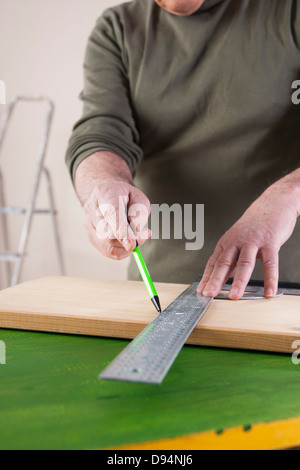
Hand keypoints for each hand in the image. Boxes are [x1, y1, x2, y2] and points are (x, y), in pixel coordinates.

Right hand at [83, 181, 150, 259]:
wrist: (109, 195)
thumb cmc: (127, 197)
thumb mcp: (139, 199)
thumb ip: (138, 214)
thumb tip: (135, 232)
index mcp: (104, 193)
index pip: (111, 214)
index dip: (121, 230)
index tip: (132, 243)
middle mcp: (91, 209)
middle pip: (107, 233)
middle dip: (129, 240)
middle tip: (146, 234)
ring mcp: (88, 224)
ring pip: (107, 245)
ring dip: (127, 247)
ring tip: (138, 238)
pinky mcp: (91, 237)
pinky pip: (107, 252)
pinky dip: (122, 252)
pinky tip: (130, 243)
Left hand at [197, 182, 298, 298]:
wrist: (274, 202)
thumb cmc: (256, 223)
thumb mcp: (239, 239)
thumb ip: (233, 259)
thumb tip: (226, 277)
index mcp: (227, 242)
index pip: (213, 262)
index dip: (206, 277)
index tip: (200, 291)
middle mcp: (237, 241)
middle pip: (224, 263)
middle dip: (215, 280)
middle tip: (209, 294)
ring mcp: (253, 241)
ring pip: (244, 263)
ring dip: (239, 282)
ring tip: (234, 297)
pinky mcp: (270, 242)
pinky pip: (270, 263)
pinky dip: (270, 279)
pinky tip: (269, 291)